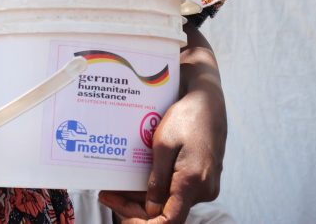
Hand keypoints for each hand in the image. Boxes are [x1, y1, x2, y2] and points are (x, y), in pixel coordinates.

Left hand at [99, 92, 225, 223]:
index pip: (170, 221)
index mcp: (193, 182)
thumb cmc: (186, 118)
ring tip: (114, 188)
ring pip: (170, 203)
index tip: (121, 216)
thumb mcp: (163, 145)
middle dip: (134, 208)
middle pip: (166, 213)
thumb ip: (157, 180)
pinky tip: (134, 181)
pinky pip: (176, 192)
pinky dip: (155, 190)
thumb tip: (151, 209)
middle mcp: (203, 190)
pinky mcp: (201, 179)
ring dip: (142, 198)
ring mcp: (205, 186)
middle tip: (107, 195)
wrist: (208, 103)